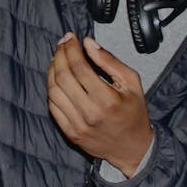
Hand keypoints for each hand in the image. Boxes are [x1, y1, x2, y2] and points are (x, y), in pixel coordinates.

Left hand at [47, 33, 152, 174]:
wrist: (132, 148)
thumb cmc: (134, 113)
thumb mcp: (131, 82)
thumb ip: (109, 61)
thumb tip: (89, 43)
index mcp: (106, 99)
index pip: (79, 67)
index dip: (71, 48)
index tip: (70, 38)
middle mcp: (89, 113)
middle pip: (63, 77)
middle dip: (59, 55)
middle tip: (62, 44)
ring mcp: (77, 125)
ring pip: (54, 91)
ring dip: (52, 71)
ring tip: (58, 59)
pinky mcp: (70, 133)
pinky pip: (53, 108)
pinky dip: (52, 90)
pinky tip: (57, 80)